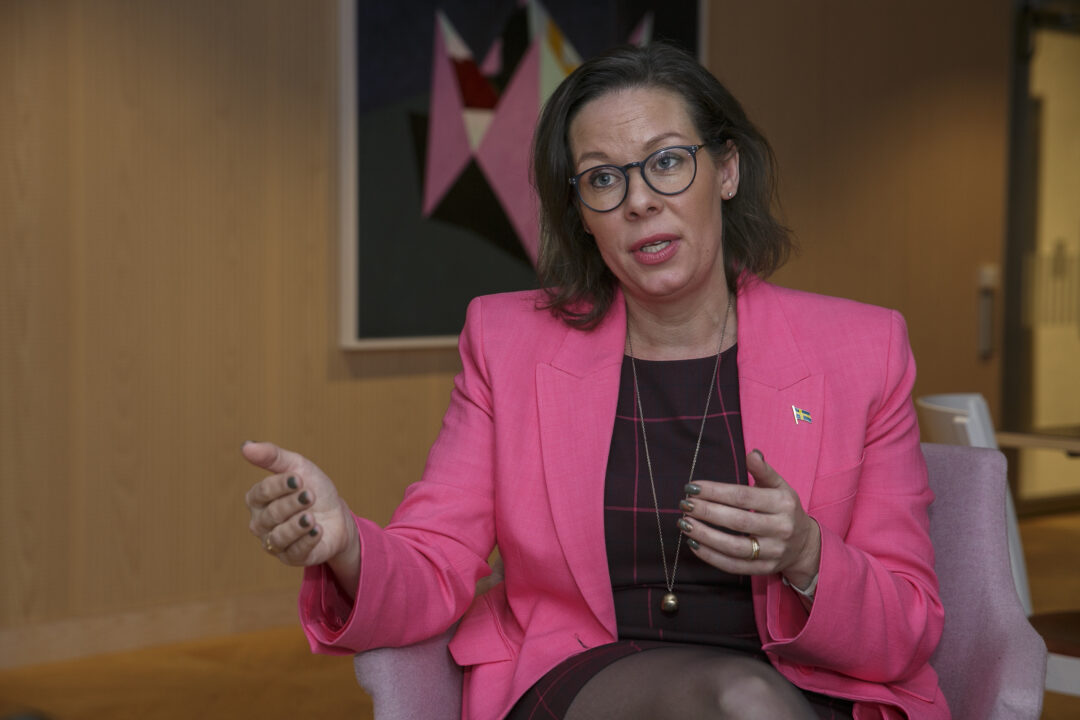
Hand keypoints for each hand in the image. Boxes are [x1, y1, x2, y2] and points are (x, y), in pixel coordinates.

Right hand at [242, 442, 358, 584]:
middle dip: (293, 504)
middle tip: (311, 495)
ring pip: (279, 537)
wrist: (337, 515)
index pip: (260, 493)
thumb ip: (273, 457)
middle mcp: (260, 523)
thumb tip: (246, 446)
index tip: (300, 478)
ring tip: (312, 517)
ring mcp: (274, 542)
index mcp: (258, 499)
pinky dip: (308, 541)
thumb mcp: (298, 467)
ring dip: (298, 525)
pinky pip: (294, 552)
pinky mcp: (291, 558)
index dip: (280, 485)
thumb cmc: (314, 489)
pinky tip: (318, 530)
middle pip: (271, 515)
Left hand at [677, 449, 820, 587]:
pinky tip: (694, 544)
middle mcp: (781, 528)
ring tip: (684, 524)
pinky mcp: (765, 569)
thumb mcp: (780, 487)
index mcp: (783, 504)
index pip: (743, 497)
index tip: (692, 487)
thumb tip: (752, 454)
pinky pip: (734, 566)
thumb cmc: (784, 509)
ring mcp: (774, 552)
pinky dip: (712, 557)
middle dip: (707, 512)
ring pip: (735, 547)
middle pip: (738, 521)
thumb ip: (763, 471)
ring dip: (705, 536)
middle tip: (685, 504)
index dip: (715, 492)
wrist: (805, 544)